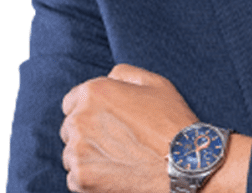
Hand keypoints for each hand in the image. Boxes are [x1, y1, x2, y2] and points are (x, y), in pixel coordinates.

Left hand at [61, 64, 196, 192]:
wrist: (181, 164)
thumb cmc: (170, 121)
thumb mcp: (155, 82)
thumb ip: (124, 73)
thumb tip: (109, 77)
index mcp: (95, 92)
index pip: (71, 100)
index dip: (89, 108)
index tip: (104, 118)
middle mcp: (80, 119)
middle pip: (70, 127)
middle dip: (87, 131)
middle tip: (116, 137)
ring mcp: (78, 151)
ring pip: (71, 152)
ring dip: (88, 153)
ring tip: (119, 154)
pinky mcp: (80, 178)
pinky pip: (76, 176)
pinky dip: (92, 175)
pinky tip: (116, 170)